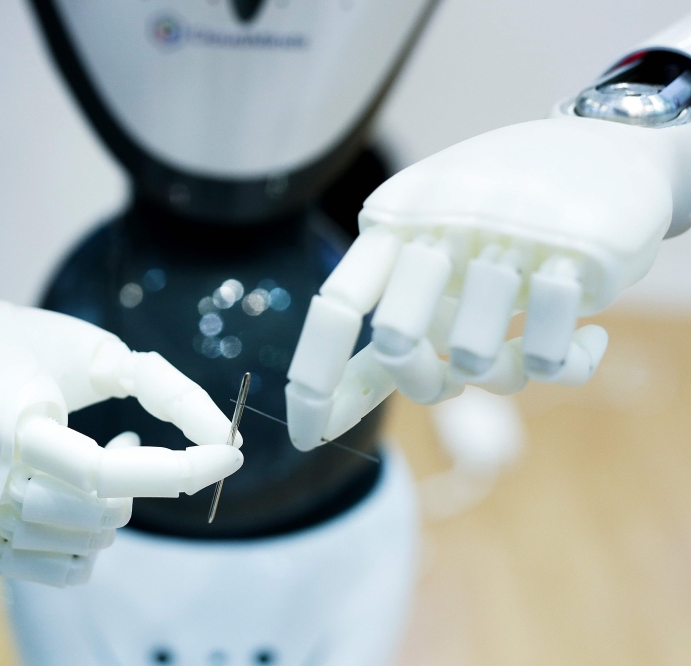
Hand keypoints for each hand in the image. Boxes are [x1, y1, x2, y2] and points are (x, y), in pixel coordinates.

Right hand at [0, 238, 242, 585]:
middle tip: (128, 438)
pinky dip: (80, 539)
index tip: (230, 453)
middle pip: (100, 516)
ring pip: (81, 549)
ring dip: (111, 508)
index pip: (107, 473)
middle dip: (142, 482)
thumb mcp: (89, 348)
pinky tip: (67, 495)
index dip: (179, 468)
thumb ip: (162, 386)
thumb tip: (224, 436)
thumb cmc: (12, 340)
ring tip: (92, 461)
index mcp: (7, 423)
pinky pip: (49, 569)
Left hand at [286, 116, 684, 450]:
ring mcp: (507, 232)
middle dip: (426, 378)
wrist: (615, 147)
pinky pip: (545, 358)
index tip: (301, 437)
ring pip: (474, 359)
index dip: (314, 380)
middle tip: (462, 366)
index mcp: (397, 218)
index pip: (338, 306)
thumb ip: (397, 315)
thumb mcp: (437, 245)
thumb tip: (337, 405)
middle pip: (399, 342)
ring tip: (529, 330)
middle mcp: (442, 220)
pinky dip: (570, 362)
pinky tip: (590, 332)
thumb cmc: (508, 219)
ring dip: (504, 368)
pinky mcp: (575, 251)